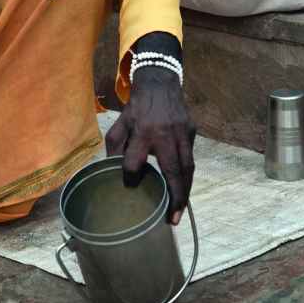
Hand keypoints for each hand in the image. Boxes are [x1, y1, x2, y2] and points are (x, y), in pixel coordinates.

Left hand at [105, 67, 195, 224]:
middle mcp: (165, 134)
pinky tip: (182, 188)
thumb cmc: (136, 108)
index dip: (131, 176)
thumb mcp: (120, 123)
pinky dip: (187, 175)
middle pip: (174, 171)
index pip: (135, 161)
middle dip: (175, 198)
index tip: (130, 185)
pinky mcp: (192, 132)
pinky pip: (190, 158)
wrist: (159, 83)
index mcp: (142, 131)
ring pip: (188, 168)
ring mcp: (182, 133)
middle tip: (172, 219)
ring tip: (179, 211)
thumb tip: (112, 173)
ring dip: (185, 192)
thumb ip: (115, 147)